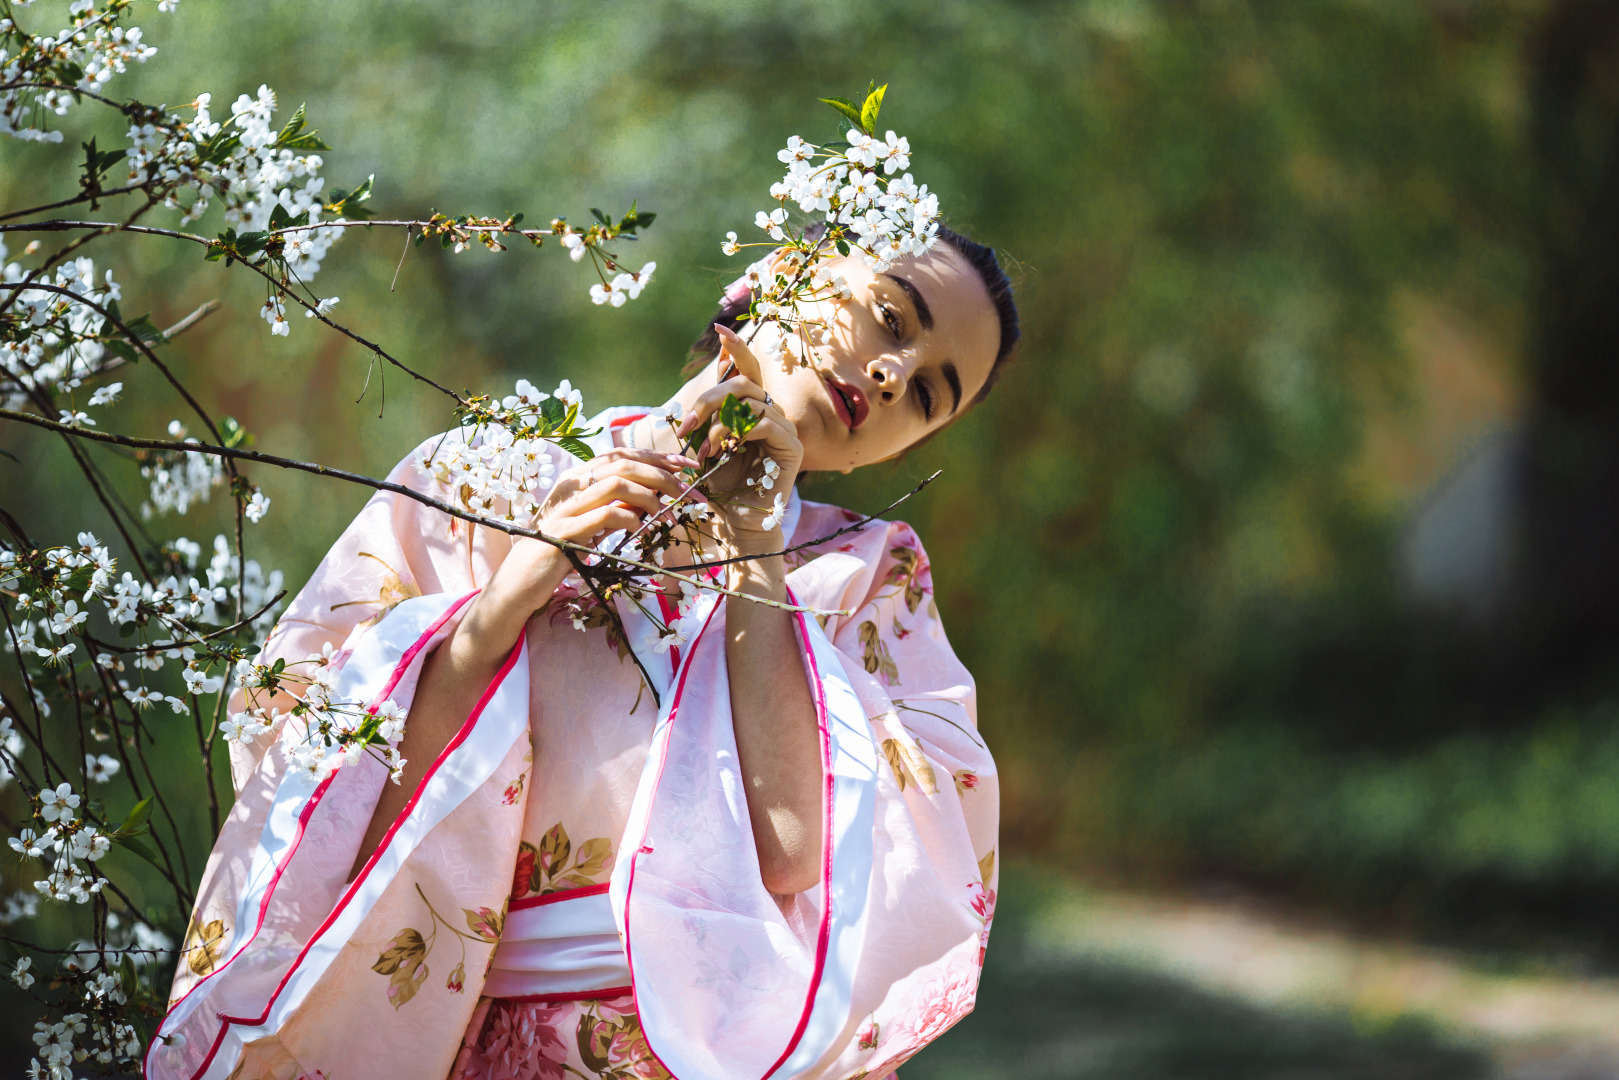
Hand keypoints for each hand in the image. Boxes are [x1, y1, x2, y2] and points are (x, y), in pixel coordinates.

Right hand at [468, 448, 698, 646]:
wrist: (522, 580)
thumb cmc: (561, 551)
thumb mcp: (594, 524)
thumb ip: (618, 507)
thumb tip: (655, 499)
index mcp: (578, 478)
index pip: (622, 454)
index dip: (657, 457)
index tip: (687, 466)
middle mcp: (571, 485)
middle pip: (623, 463)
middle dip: (662, 474)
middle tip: (688, 491)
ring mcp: (566, 506)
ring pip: (616, 484)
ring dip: (650, 496)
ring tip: (666, 513)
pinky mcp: (565, 531)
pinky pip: (605, 515)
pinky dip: (629, 519)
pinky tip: (640, 529)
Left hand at [675, 324, 802, 554]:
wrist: (732, 525)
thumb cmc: (716, 486)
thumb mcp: (704, 441)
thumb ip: (709, 410)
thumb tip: (713, 366)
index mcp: (752, 410)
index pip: (747, 368)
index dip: (736, 347)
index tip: (719, 329)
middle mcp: (771, 414)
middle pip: (741, 381)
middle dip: (707, 399)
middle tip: (686, 427)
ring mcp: (784, 429)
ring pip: (749, 399)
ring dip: (716, 422)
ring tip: (702, 451)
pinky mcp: (791, 446)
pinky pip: (762, 420)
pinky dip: (734, 432)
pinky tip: (720, 452)